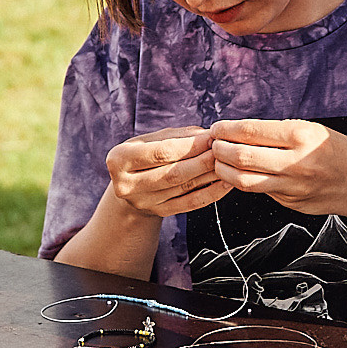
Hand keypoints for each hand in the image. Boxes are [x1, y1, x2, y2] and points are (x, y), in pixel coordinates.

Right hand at [103, 126, 230, 218]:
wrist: (130, 185)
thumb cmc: (142, 155)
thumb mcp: (149, 140)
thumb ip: (176, 136)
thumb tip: (207, 134)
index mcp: (119, 160)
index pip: (160, 153)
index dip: (189, 145)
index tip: (211, 137)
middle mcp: (127, 184)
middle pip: (173, 173)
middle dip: (202, 161)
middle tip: (223, 151)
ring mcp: (143, 202)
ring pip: (184, 188)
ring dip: (209, 175)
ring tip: (227, 164)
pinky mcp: (158, 213)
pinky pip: (190, 204)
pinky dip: (211, 193)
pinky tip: (225, 183)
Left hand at [209, 118, 346, 222]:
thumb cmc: (339, 151)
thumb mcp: (314, 130)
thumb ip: (279, 132)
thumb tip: (242, 132)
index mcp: (301, 136)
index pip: (251, 131)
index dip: (227, 129)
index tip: (218, 127)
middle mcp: (295, 162)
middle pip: (241, 156)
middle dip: (219, 148)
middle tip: (212, 143)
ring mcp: (292, 186)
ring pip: (243, 180)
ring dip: (223, 169)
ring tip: (218, 160)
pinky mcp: (289, 203)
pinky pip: (260, 191)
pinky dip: (244, 181)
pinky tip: (238, 173)